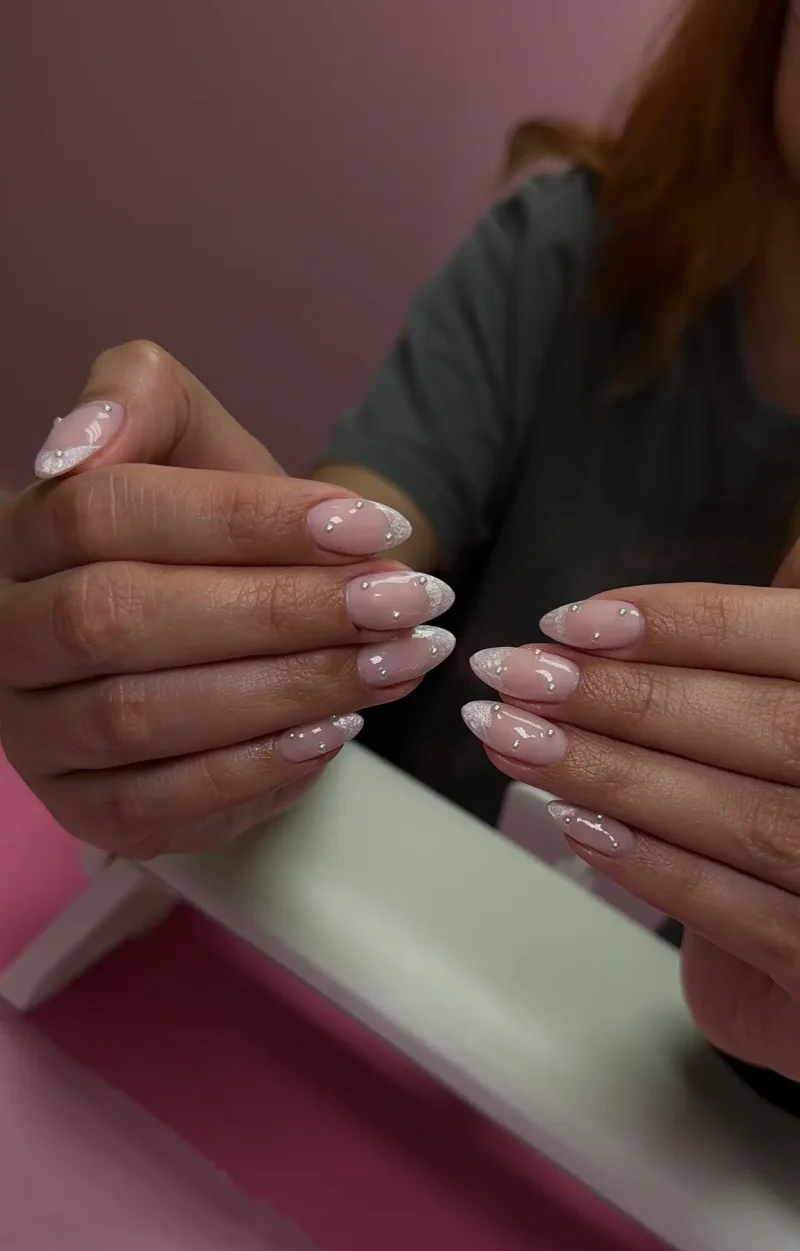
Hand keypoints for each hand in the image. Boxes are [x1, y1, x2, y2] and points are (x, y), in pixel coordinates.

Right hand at [0, 343, 454, 857]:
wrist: (211, 626)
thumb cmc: (201, 532)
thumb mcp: (187, 440)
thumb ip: (139, 396)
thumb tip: (80, 443)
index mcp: (23, 534)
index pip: (106, 512)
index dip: (240, 519)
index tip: (368, 525)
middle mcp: (8, 636)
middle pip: (120, 619)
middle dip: (278, 611)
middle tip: (398, 601)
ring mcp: (36, 735)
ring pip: (139, 717)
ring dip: (285, 690)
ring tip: (395, 661)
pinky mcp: (84, 811)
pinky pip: (157, 806)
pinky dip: (255, 771)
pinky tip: (336, 730)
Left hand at [464, 549, 799, 1079]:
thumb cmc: (785, 802)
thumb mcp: (779, 710)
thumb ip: (741, 658)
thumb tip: (630, 608)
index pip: (785, 640)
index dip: (683, 623)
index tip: (571, 622)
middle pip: (765, 726)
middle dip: (624, 699)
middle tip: (515, 677)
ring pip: (744, 817)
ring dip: (615, 776)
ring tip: (515, 741)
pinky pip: (743, 915)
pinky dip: (655, 867)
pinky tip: (576, 825)